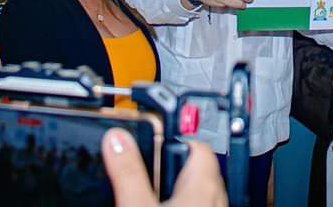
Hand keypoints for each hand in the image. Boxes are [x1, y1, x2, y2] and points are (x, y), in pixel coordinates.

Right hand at [103, 129, 226, 206]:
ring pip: (191, 188)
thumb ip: (129, 172)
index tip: (148, 132)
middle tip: (140, 165)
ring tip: (142, 190)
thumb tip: (117, 139)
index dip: (169, 134)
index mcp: (204, 181)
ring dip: (167, 186)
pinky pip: (192, 203)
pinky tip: (153, 205)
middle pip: (190, 164)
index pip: (193, 141)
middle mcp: (215, 196)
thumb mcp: (140, 205)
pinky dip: (173, 201)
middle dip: (164, 163)